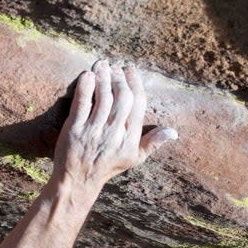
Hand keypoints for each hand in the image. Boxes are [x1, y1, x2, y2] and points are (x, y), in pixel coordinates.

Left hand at [53, 60, 177, 187]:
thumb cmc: (107, 167)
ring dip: (103, 78)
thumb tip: (173, 132)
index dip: (135, 83)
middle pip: (122, 98)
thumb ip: (153, 144)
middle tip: (115, 66)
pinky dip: (85, 87)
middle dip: (119, 78)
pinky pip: (82, 104)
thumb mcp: (133, 159)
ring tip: (102, 65)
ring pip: (103, 98)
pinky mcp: (74, 130)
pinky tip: (87, 75)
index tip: (131, 70)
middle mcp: (114, 134)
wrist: (77, 181)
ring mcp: (93, 132)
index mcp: (130, 139)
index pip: (138, 104)